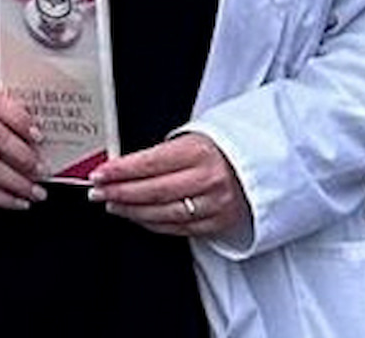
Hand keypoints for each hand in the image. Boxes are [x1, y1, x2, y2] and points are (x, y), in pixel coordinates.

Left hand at [90, 131, 247, 240]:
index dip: (120, 171)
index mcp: (200, 151)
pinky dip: (153, 223)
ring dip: (131, 210)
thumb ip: (164, 152)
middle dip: (118, 192)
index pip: (149, 163)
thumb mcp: (197, 136)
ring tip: (112, 204)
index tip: (99, 174)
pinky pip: (178, 227)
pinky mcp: (219, 223)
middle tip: (97, 192)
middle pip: (152, 191)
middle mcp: (208, 179)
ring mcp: (214, 204)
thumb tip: (126, 164)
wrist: (267, 163)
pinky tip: (137, 216)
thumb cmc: (226, 146)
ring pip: (162, 213)